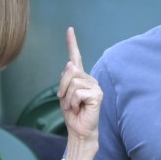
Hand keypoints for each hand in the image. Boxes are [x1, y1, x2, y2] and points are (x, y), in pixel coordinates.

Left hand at [58, 27, 101, 141]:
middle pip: (70, 71)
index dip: (72, 43)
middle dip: (62, 87)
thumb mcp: (64, 94)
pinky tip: (80, 108)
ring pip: (73, 82)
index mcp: (81, 77)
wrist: (79, 130)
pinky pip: (78, 93)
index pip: (76, 57)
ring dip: (68, 97)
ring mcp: (95, 86)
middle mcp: (90, 79)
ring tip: (73, 106)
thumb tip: (70, 64)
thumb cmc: (72, 113)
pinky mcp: (98, 95)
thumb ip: (66, 79)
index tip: (70, 29)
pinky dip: (74, 102)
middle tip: (66, 101)